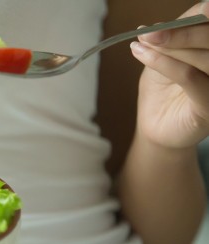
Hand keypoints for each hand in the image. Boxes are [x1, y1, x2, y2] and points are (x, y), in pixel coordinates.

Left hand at [131, 2, 208, 148]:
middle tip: (149, 32)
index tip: (163, 21)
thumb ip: (170, 38)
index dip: (196, 15)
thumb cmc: (163, 90)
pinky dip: (165, 63)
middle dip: (181, 30)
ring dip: (171, 46)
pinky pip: (190, 77)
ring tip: (143, 42)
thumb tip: (159, 24)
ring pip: (203, 56)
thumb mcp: (165, 57)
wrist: (156, 127)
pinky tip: (142, 55)